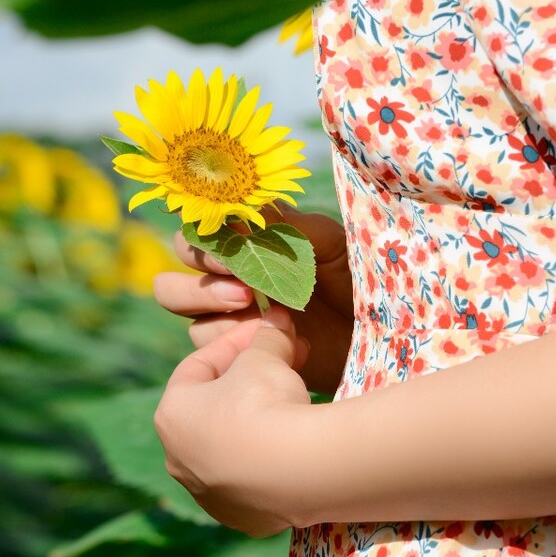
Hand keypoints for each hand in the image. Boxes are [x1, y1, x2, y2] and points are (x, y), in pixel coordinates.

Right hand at [153, 205, 353, 395]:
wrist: (381, 334)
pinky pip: (205, 344)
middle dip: (198, 280)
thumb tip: (245, 207)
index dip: (202, 240)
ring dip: (210, 309)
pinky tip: (268, 340)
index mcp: (246, 241)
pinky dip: (229, 339)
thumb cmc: (359, 280)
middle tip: (244, 292)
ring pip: (181, 307)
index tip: (231, 252)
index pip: (197, 231)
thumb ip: (288, 225)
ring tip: (256, 315)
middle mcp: (228, 275)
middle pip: (174, 271)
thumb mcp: (331, 244)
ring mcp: (229, 314)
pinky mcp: (236, 349)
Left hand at [154, 304, 310, 536]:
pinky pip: (255, 482)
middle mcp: (179, 459)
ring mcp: (209, 495)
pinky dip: (271, 461)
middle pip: (213, 409)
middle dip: (249, 382)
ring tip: (292, 403)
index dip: (234, 344)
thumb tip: (277, 317)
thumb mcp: (265, 356)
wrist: (299, 469)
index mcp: (172, 415)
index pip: (199, 367)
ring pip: (231, 448)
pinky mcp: (242, 519)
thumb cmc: (266, 402)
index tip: (263, 331)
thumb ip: (266, 337)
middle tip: (285, 361)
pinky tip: (295, 445)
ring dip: (257, 424)